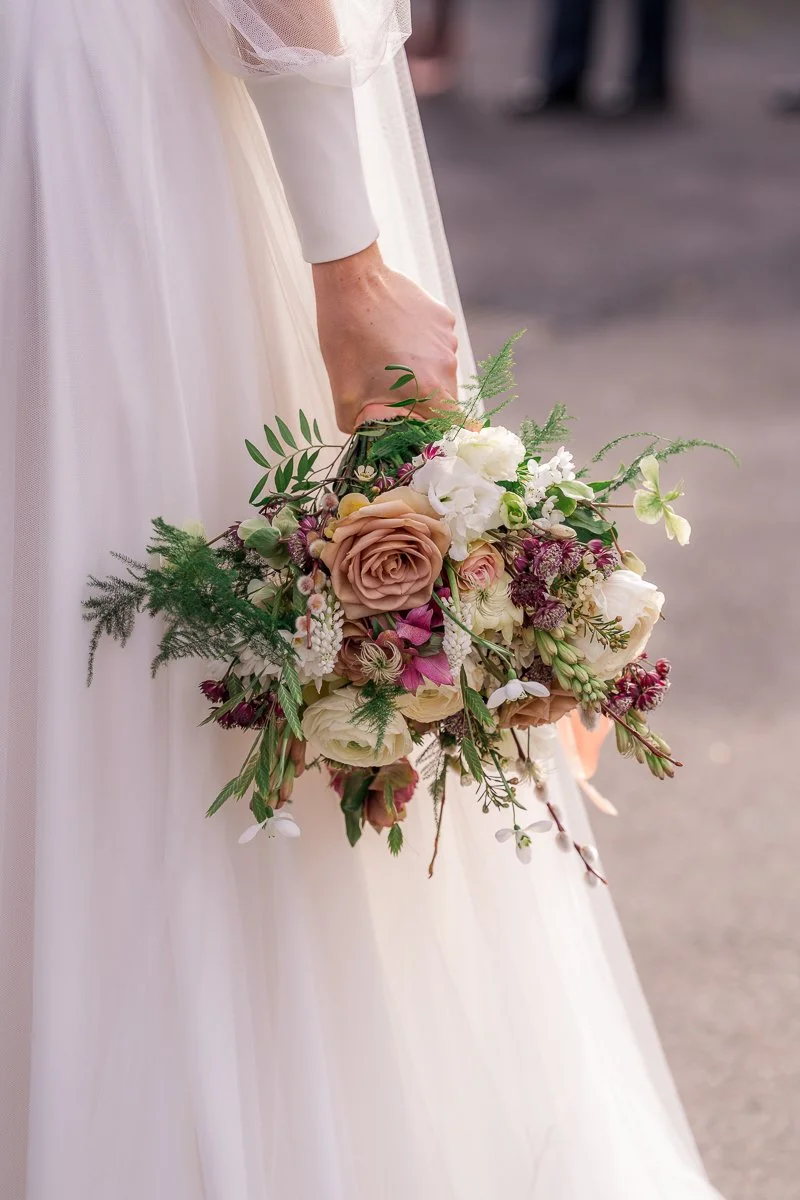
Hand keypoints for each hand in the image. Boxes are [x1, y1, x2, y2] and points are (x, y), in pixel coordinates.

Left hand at [313, 242, 458, 433]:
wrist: (352, 281)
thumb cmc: (347, 337)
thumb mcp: (345, 394)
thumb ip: (359, 426)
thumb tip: (369, 435)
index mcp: (429, 388)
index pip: (450, 423)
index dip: (435, 429)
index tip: (418, 426)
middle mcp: (446, 364)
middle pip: (445, 397)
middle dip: (422, 401)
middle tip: (392, 392)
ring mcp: (447, 338)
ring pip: (440, 368)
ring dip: (420, 371)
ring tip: (388, 358)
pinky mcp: (442, 316)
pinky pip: (437, 342)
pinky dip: (421, 345)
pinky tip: (395, 334)